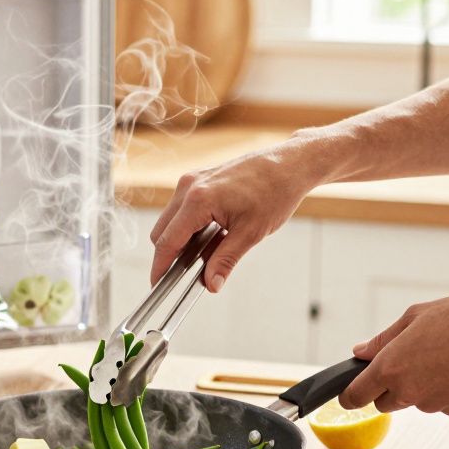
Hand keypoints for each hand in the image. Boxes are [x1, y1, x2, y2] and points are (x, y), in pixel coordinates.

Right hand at [148, 137, 318, 291]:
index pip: (167, 241)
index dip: (160, 267)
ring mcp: (193, 180)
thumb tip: (211, 284)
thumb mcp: (250, 233)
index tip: (158, 284)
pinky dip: (191, 226)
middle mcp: (189, 186)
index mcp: (198, 200)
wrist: (290, 164)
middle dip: (171, 255)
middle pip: (162, 231)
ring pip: (172, 220)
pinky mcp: (200, 178)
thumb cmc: (274, 191)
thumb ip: (225, 261)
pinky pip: (183, 208)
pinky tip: (213, 235)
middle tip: (188, 275)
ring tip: (209, 253)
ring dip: (183, 240)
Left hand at [340, 295, 448, 415]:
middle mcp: (408, 392)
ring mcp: (433, 405)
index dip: (349, 396)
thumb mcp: (416, 317)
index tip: (348, 393)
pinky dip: (445, 389)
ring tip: (445, 355)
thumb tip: (359, 352)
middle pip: (384, 402)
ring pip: (415, 401)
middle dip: (389, 386)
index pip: (355, 397)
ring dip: (421, 385)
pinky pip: (441, 403)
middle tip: (411, 359)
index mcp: (390, 368)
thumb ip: (383, 339)